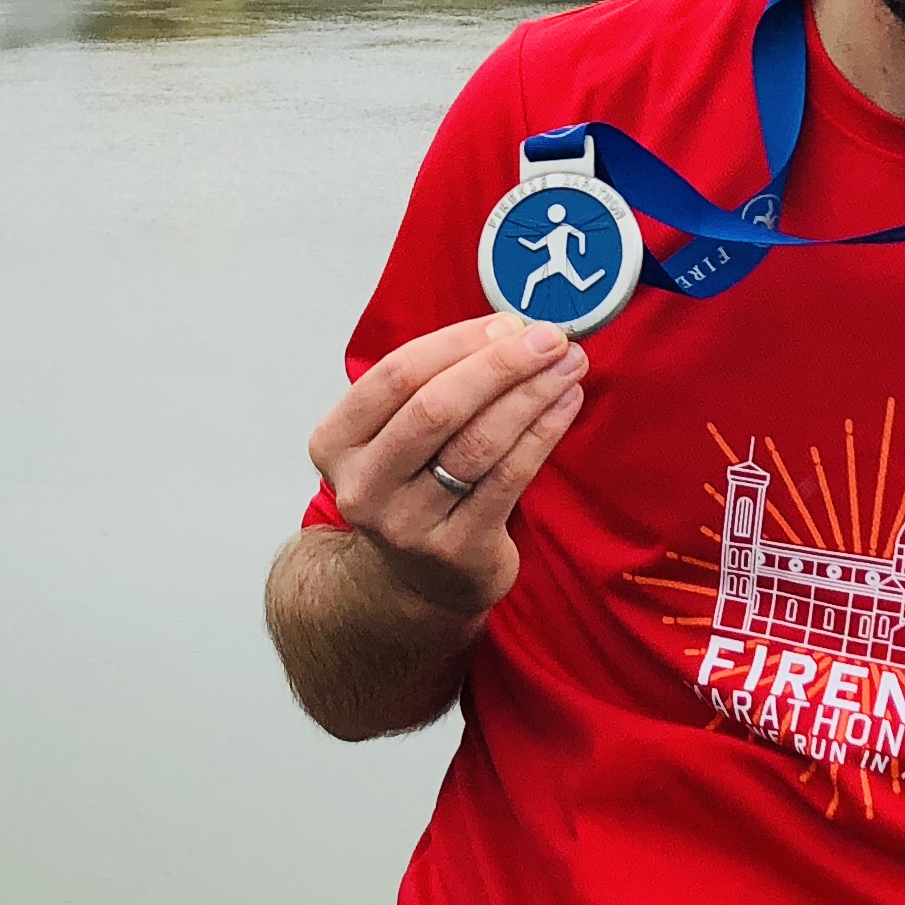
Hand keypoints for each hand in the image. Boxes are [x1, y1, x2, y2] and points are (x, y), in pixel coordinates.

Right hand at [306, 316, 589, 620]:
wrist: (416, 580)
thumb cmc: (414, 484)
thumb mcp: (397, 432)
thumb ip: (437, 380)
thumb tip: (510, 328)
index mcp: (336, 442)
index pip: (396, 375)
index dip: (457, 343)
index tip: (508, 324)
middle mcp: (364, 486)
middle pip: (436, 408)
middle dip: (500, 365)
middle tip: (549, 339)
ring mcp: (407, 524)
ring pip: (478, 443)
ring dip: (531, 395)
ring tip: (568, 365)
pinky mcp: (457, 550)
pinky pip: (508, 478)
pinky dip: (542, 433)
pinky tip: (564, 404)